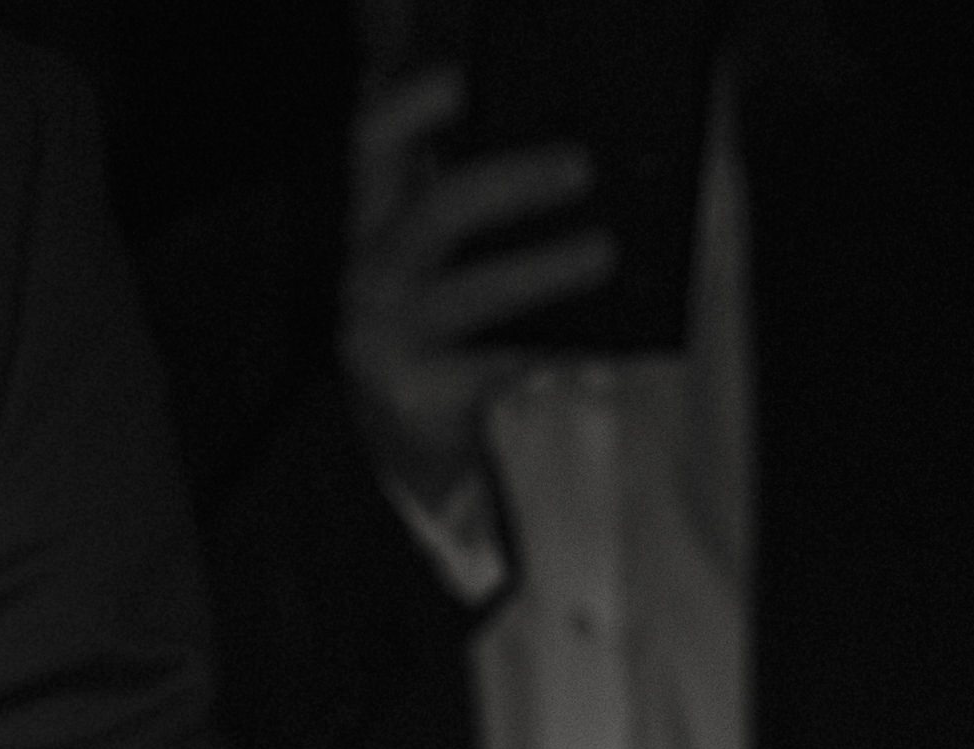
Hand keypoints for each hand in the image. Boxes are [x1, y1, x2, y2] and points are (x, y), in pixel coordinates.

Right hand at [341, 68, 612, 523]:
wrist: (407, 440)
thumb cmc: (438, 332)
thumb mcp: (437, 260)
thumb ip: (468, 206)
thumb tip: (559, 161)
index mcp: (376, 220)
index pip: (374, 141)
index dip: (412, 106)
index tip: (465, 83)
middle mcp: (370, 273)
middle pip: (438, 210)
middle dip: (514, 183)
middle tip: (580, 169)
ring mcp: (385, 337)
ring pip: (474, 291)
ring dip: (546, 269)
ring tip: (602, 254)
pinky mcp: (414, 395)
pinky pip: (496, 364)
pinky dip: (550, 349)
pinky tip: (592, 340)